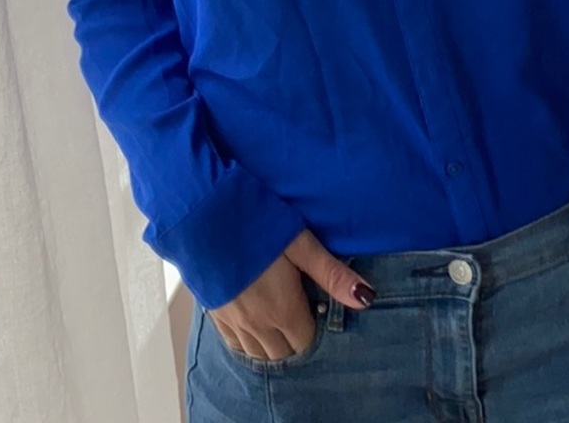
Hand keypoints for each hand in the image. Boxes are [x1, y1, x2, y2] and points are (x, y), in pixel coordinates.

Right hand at [208, 229, 375, 360]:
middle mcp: (257, 324)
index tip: (319, 313)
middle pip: (282, 354)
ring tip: (281, 326)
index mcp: (282, 309)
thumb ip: (331, 274)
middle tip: (303, 318)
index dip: (316, 332)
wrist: (202, 214)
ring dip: (272, 346)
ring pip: (257, 354)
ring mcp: (232, 321)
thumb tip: (366, 298)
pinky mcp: (214, 313)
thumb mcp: (299, 242)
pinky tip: (253, 327)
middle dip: (295, 342)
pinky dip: (248, 343)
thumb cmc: (255, 222)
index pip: (306, 343)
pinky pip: (234, 345)